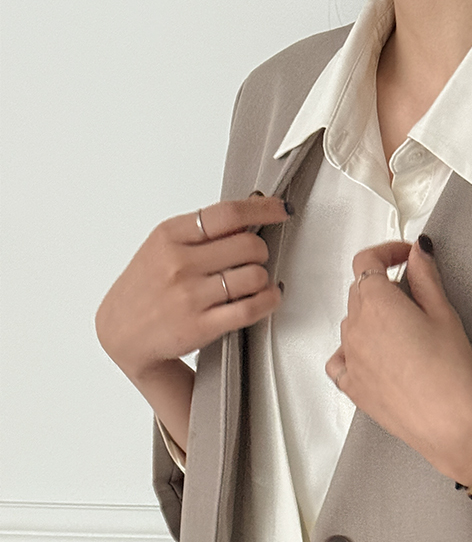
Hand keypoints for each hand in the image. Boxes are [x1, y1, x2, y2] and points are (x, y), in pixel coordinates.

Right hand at [96, 197, 285, 391]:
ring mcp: (190, 295)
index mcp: (169, 236)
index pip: (227, 214)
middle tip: (256, 256)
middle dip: (261, 250)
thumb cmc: (145, 288)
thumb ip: (199, 232)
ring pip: (254, 276)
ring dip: (263, 278)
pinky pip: (251, 308)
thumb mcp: (161, 247)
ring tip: (254, 281)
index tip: (279, 209)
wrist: (121, 332)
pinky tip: (266, 297)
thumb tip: (247, 217)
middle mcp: (179, 263)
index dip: (263, 209)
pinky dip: (268, 300)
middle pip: (248, 244)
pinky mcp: (201, 325)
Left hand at [327, 236, 471, 483]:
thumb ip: (426, 277)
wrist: (450, 424)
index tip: (404, 256)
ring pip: (351, 322)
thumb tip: (418, 253)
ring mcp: (349, 357)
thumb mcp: (444, 314)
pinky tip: (375, 354)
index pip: (367, 261)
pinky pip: (340, 358)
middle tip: (413, 293)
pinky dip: (353, 349)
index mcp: (377, 303)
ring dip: (371, 316)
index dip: (387, 252)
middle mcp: (355, 327)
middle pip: (358, 290)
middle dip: (383, 284)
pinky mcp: (351, 385)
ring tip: (404, 330)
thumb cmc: (451, 374)